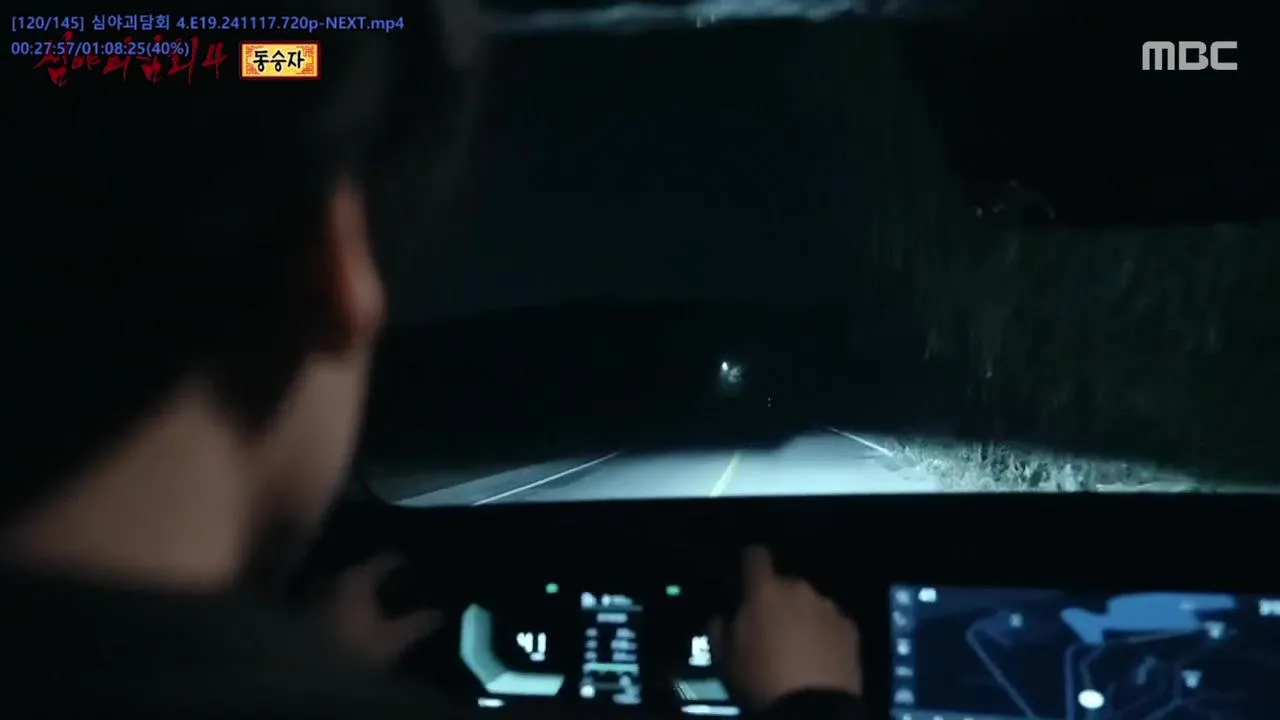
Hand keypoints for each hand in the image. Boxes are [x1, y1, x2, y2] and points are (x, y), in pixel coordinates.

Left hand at [321, 553, 442, 668]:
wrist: (306, 674)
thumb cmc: (352, 651)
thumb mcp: (393, 640)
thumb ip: (418, 623)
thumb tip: (439, 613)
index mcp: (360, 577)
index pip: (390, 558)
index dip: (408, 565)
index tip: (422, 575)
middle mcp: (339, 576)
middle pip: (371, 569)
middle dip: (389, 580)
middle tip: (409, 592)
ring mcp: (321, 591)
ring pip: (355, 585)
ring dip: (370, 594)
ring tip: (389, 607)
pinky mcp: (310, 609)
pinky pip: (341, 599)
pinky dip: (355, 604)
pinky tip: (366, 620)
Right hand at [710, 546, 862, 708]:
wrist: (813, 710)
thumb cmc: (761, 681)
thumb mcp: (726, 660)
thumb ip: (721, 628)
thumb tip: (725, 616)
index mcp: (764, 592)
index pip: (755, 556)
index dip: (750, 563)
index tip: (747, 577)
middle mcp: (799, 590)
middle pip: (785, 584)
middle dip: (778, 600)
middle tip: (772, 629)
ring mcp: (828, 607)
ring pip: (810, 603)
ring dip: (803, 616)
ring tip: (800, 646)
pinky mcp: (850, 628)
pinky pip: (832, 622)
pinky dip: (825, 633)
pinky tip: (822, 657)